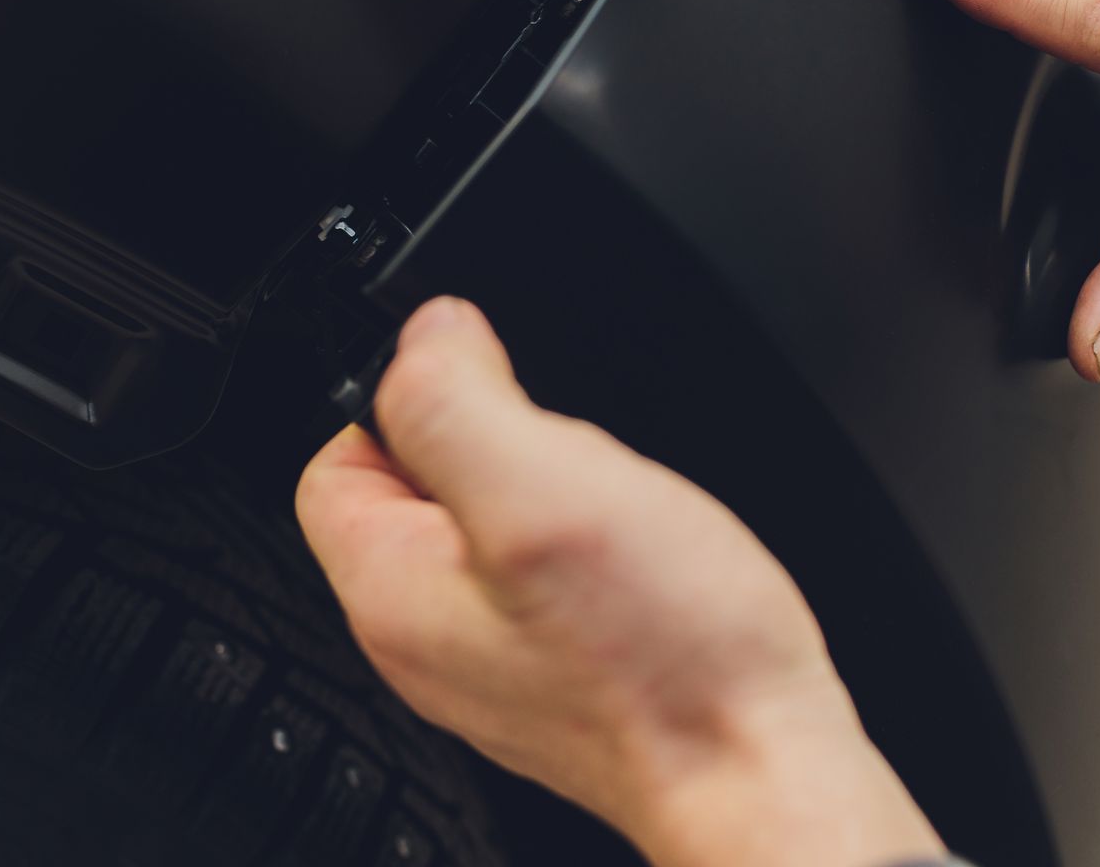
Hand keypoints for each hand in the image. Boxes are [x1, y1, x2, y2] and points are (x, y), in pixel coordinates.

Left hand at [296, 297, 941, 866]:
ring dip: (552, 491)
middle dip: (495, 441)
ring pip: (492, 526)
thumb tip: (426, 331)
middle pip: (418, 486)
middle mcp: (428, 636)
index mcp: (391, 589)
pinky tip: (638, 555)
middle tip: (567, 460)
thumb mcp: (543, 486)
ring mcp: (495, 661)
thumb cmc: (666, 660)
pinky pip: (548, 576)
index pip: (336, 456)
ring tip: (613, 511)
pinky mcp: (561, 671)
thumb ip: (457, 397)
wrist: (763, 769)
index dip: (404, 394)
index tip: (485, 386)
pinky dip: (591, 543)